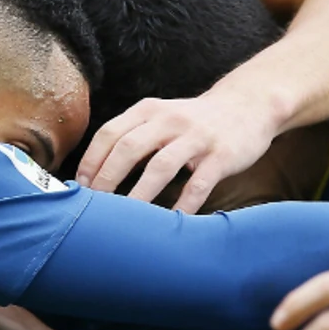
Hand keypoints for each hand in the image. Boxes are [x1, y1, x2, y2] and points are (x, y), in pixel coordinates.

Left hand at [73, 90, 279, 214]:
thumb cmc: (195, 120)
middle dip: (108, 180)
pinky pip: (198, 184)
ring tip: (126, 221)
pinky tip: (171, 223)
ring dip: (140, 196)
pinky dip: (183, 206)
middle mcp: (170, 120)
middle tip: (95, 207)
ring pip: (161, 167)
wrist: (249, 105)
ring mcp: (197, 137)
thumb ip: (132, 136)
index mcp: (149, 110)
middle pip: (129, 148)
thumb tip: (94, 174)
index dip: (92, 161)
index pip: (110, 133)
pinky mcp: (221, 155)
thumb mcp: (161, 116)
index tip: (79, 188)